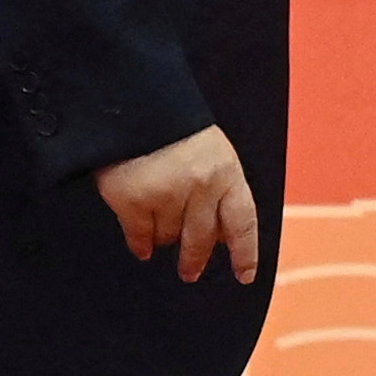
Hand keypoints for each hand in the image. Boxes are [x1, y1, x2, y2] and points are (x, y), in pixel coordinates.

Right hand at [95, 124, 261, 283]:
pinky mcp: (133, 200)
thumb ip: (219, 190)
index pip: (242, 222)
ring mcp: (166, 195)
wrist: (131, 100)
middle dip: (195, 259)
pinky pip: (140, 236)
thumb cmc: (172, 127)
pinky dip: (140, 243)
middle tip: (190, 272)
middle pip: (202, 239)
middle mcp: (200, 187)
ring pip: (168, 237)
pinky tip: (140, 246)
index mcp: (226, 172)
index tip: (244, 275)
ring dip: (163, 238)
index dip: (245, 253)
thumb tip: (218, 239)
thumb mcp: (211, 152)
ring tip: (157, 230)